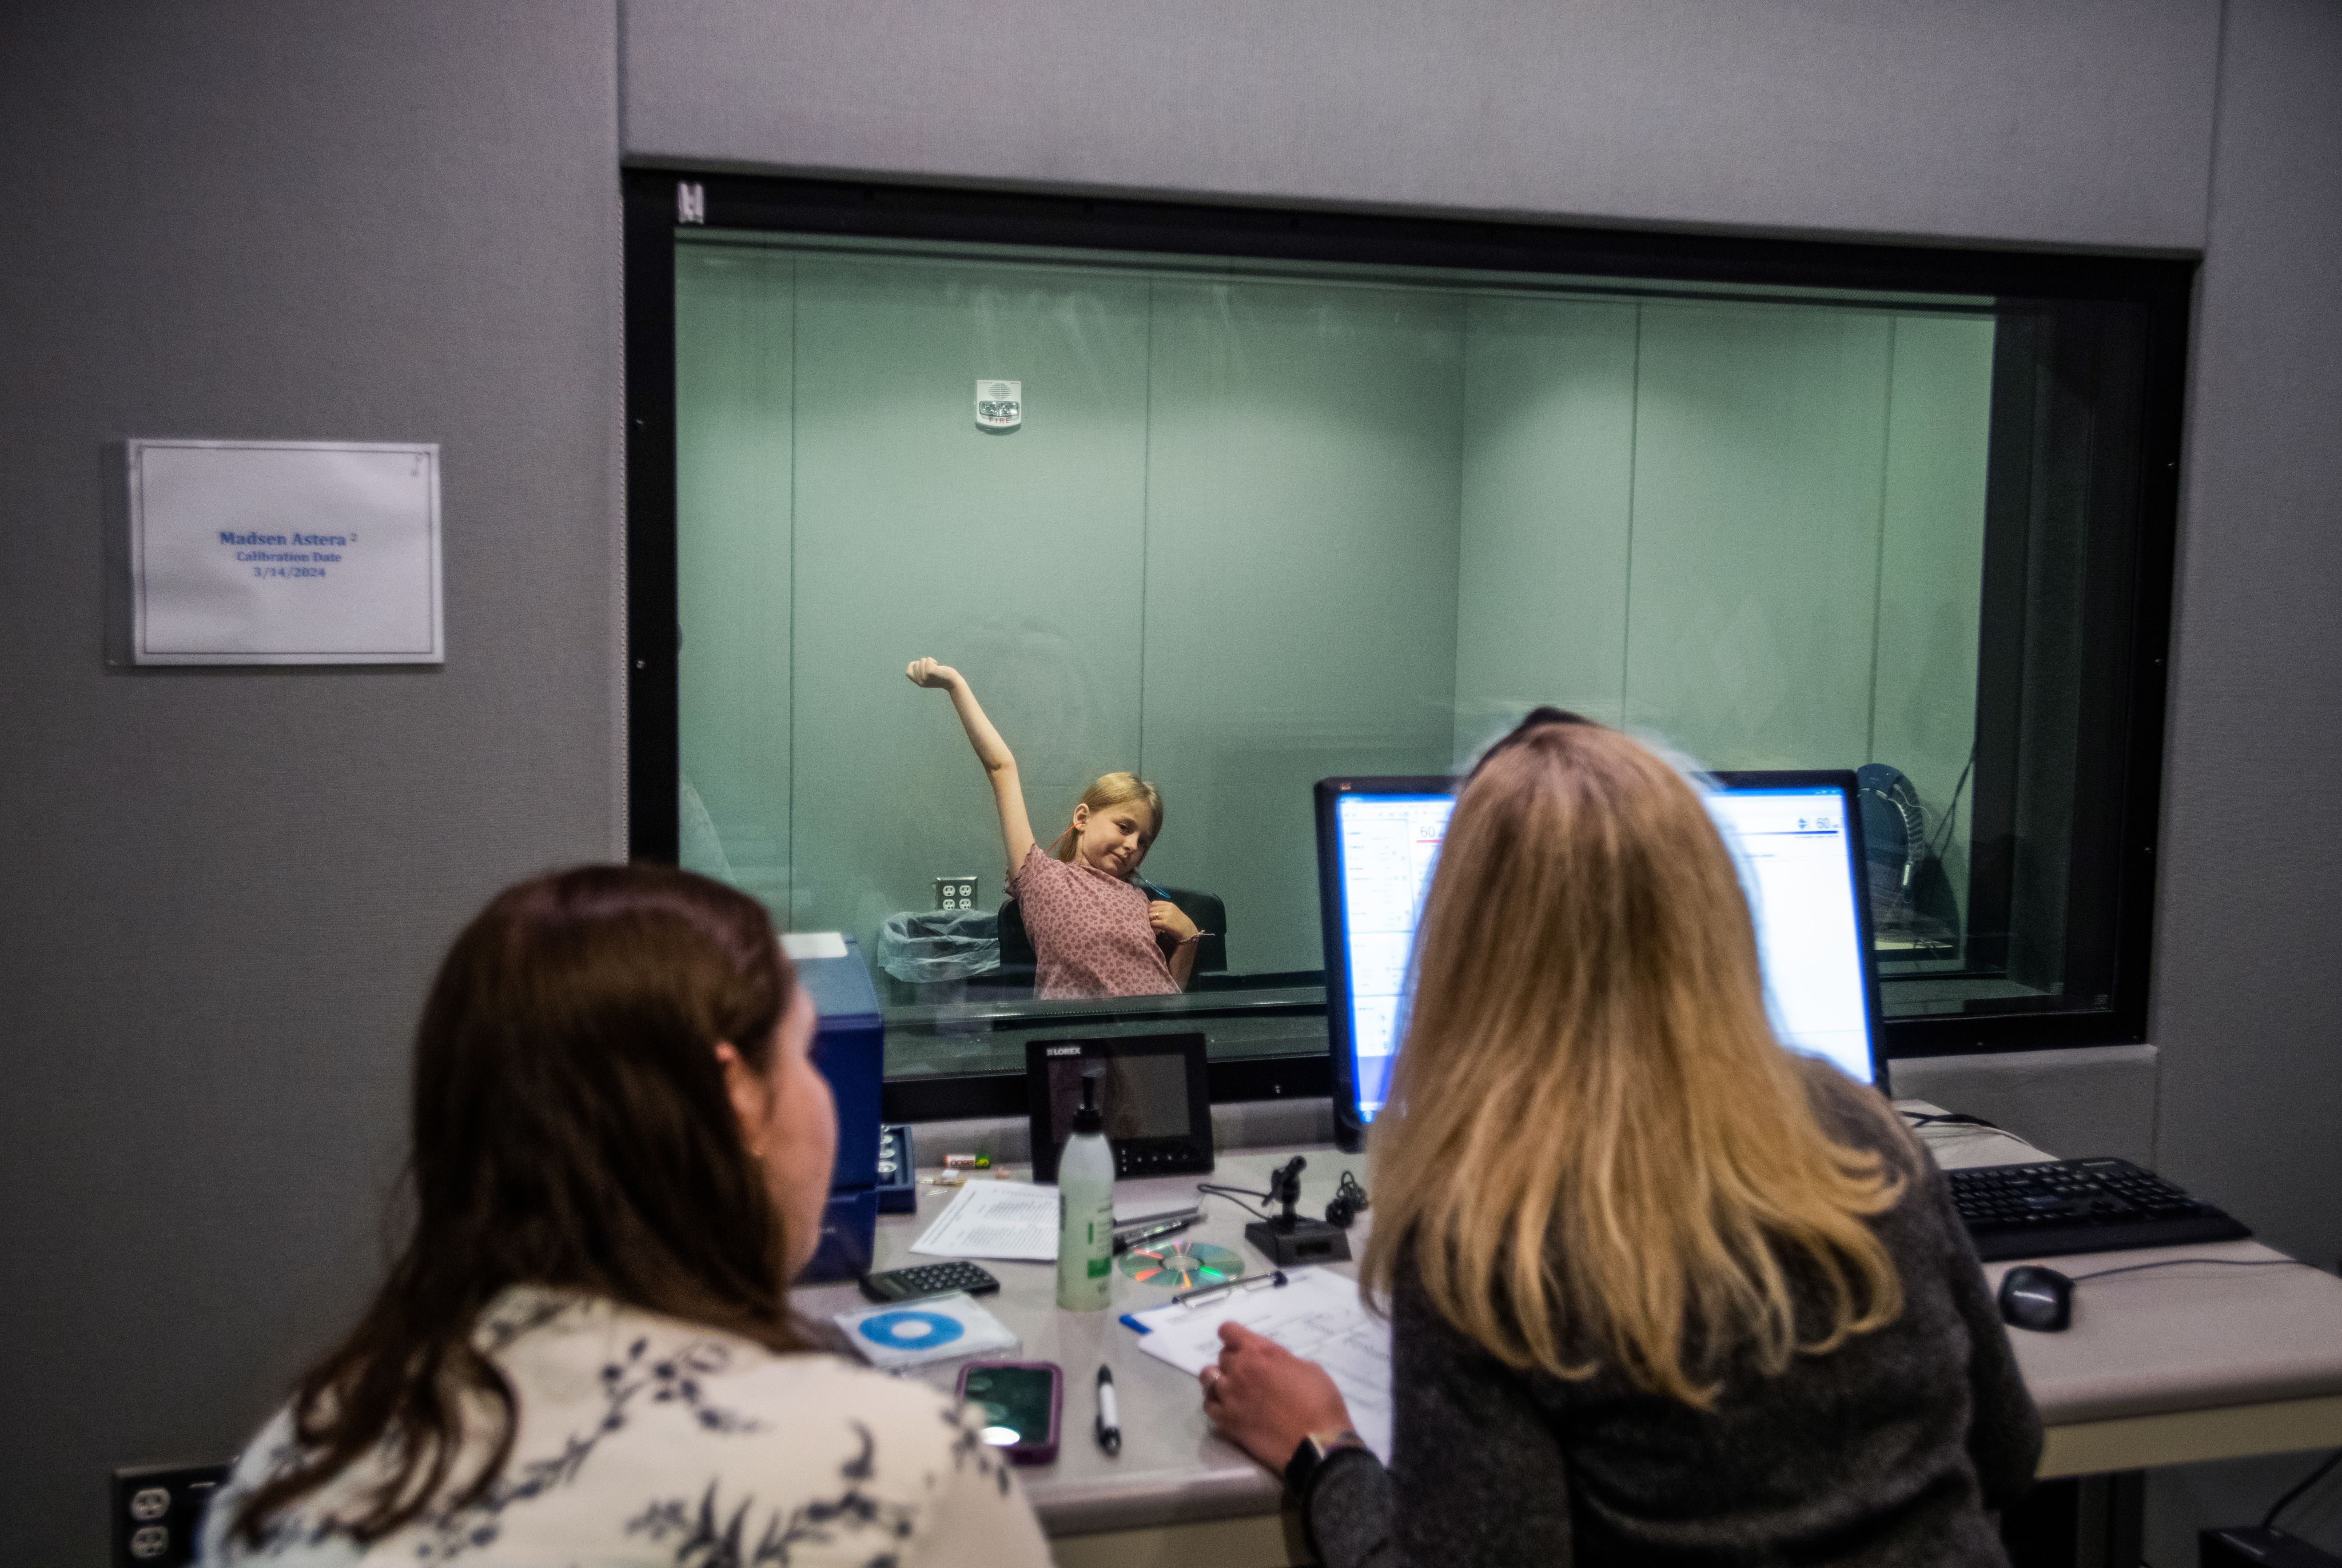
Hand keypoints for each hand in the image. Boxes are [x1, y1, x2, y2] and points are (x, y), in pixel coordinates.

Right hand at [905, 657, 960, 689]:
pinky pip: (928, 660)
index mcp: (919, 683)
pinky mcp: (930, 672)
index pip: (908, 672)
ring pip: (922, 661)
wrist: (953, 682)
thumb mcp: (929, 675)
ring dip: (929, 661)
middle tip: (933, 667)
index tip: (923, 666)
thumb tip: (913, 664)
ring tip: (936, 667)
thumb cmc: (942, 676)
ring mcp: (924, 677)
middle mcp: (920, 681)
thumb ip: (921, 671)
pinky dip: (932, 660)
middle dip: (924, 662)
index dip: (914, 666)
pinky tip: (938, 666)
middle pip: (915, 664)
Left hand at [1148, 901, 1199, 943]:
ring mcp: (1166, 915)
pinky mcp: (1165, 923)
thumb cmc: (1180, 922)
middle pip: (1151, 909)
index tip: (1151, 913)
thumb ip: (1164, 909)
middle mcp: (1167, 908)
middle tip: (1150, 920)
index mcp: (1169, 904)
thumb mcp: (1173, 911)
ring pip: (1150, 915)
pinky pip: (1153, 923)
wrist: (1187, 931)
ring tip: (1151, 924)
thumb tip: (1151, 910)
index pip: (1154, 903)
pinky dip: (1151, 926)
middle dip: (1149, 915)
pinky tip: (1153, 928)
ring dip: (1149, 920)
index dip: (1150, 908)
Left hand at [1199, 1323, 1352, 1470]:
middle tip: (1249, 1373)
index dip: (1234, 1336)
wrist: (1317, 1443)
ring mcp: (1229, 1396)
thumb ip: (1283, 1361)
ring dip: (1220, 1380)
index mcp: (1260, 1351)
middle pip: (1222, 1356)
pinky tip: (1228, 1408)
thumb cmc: (1320, 1403)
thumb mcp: (1308, 1369)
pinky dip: (1216, 1403)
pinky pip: (1208, 1405)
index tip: (1241, 1344)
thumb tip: (1274, 1365)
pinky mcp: (1226, 1421)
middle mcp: (1239, 1369)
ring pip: (1208, 1378)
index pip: (1228, 1331)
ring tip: (1233, 1389)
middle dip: (1234, 1361)